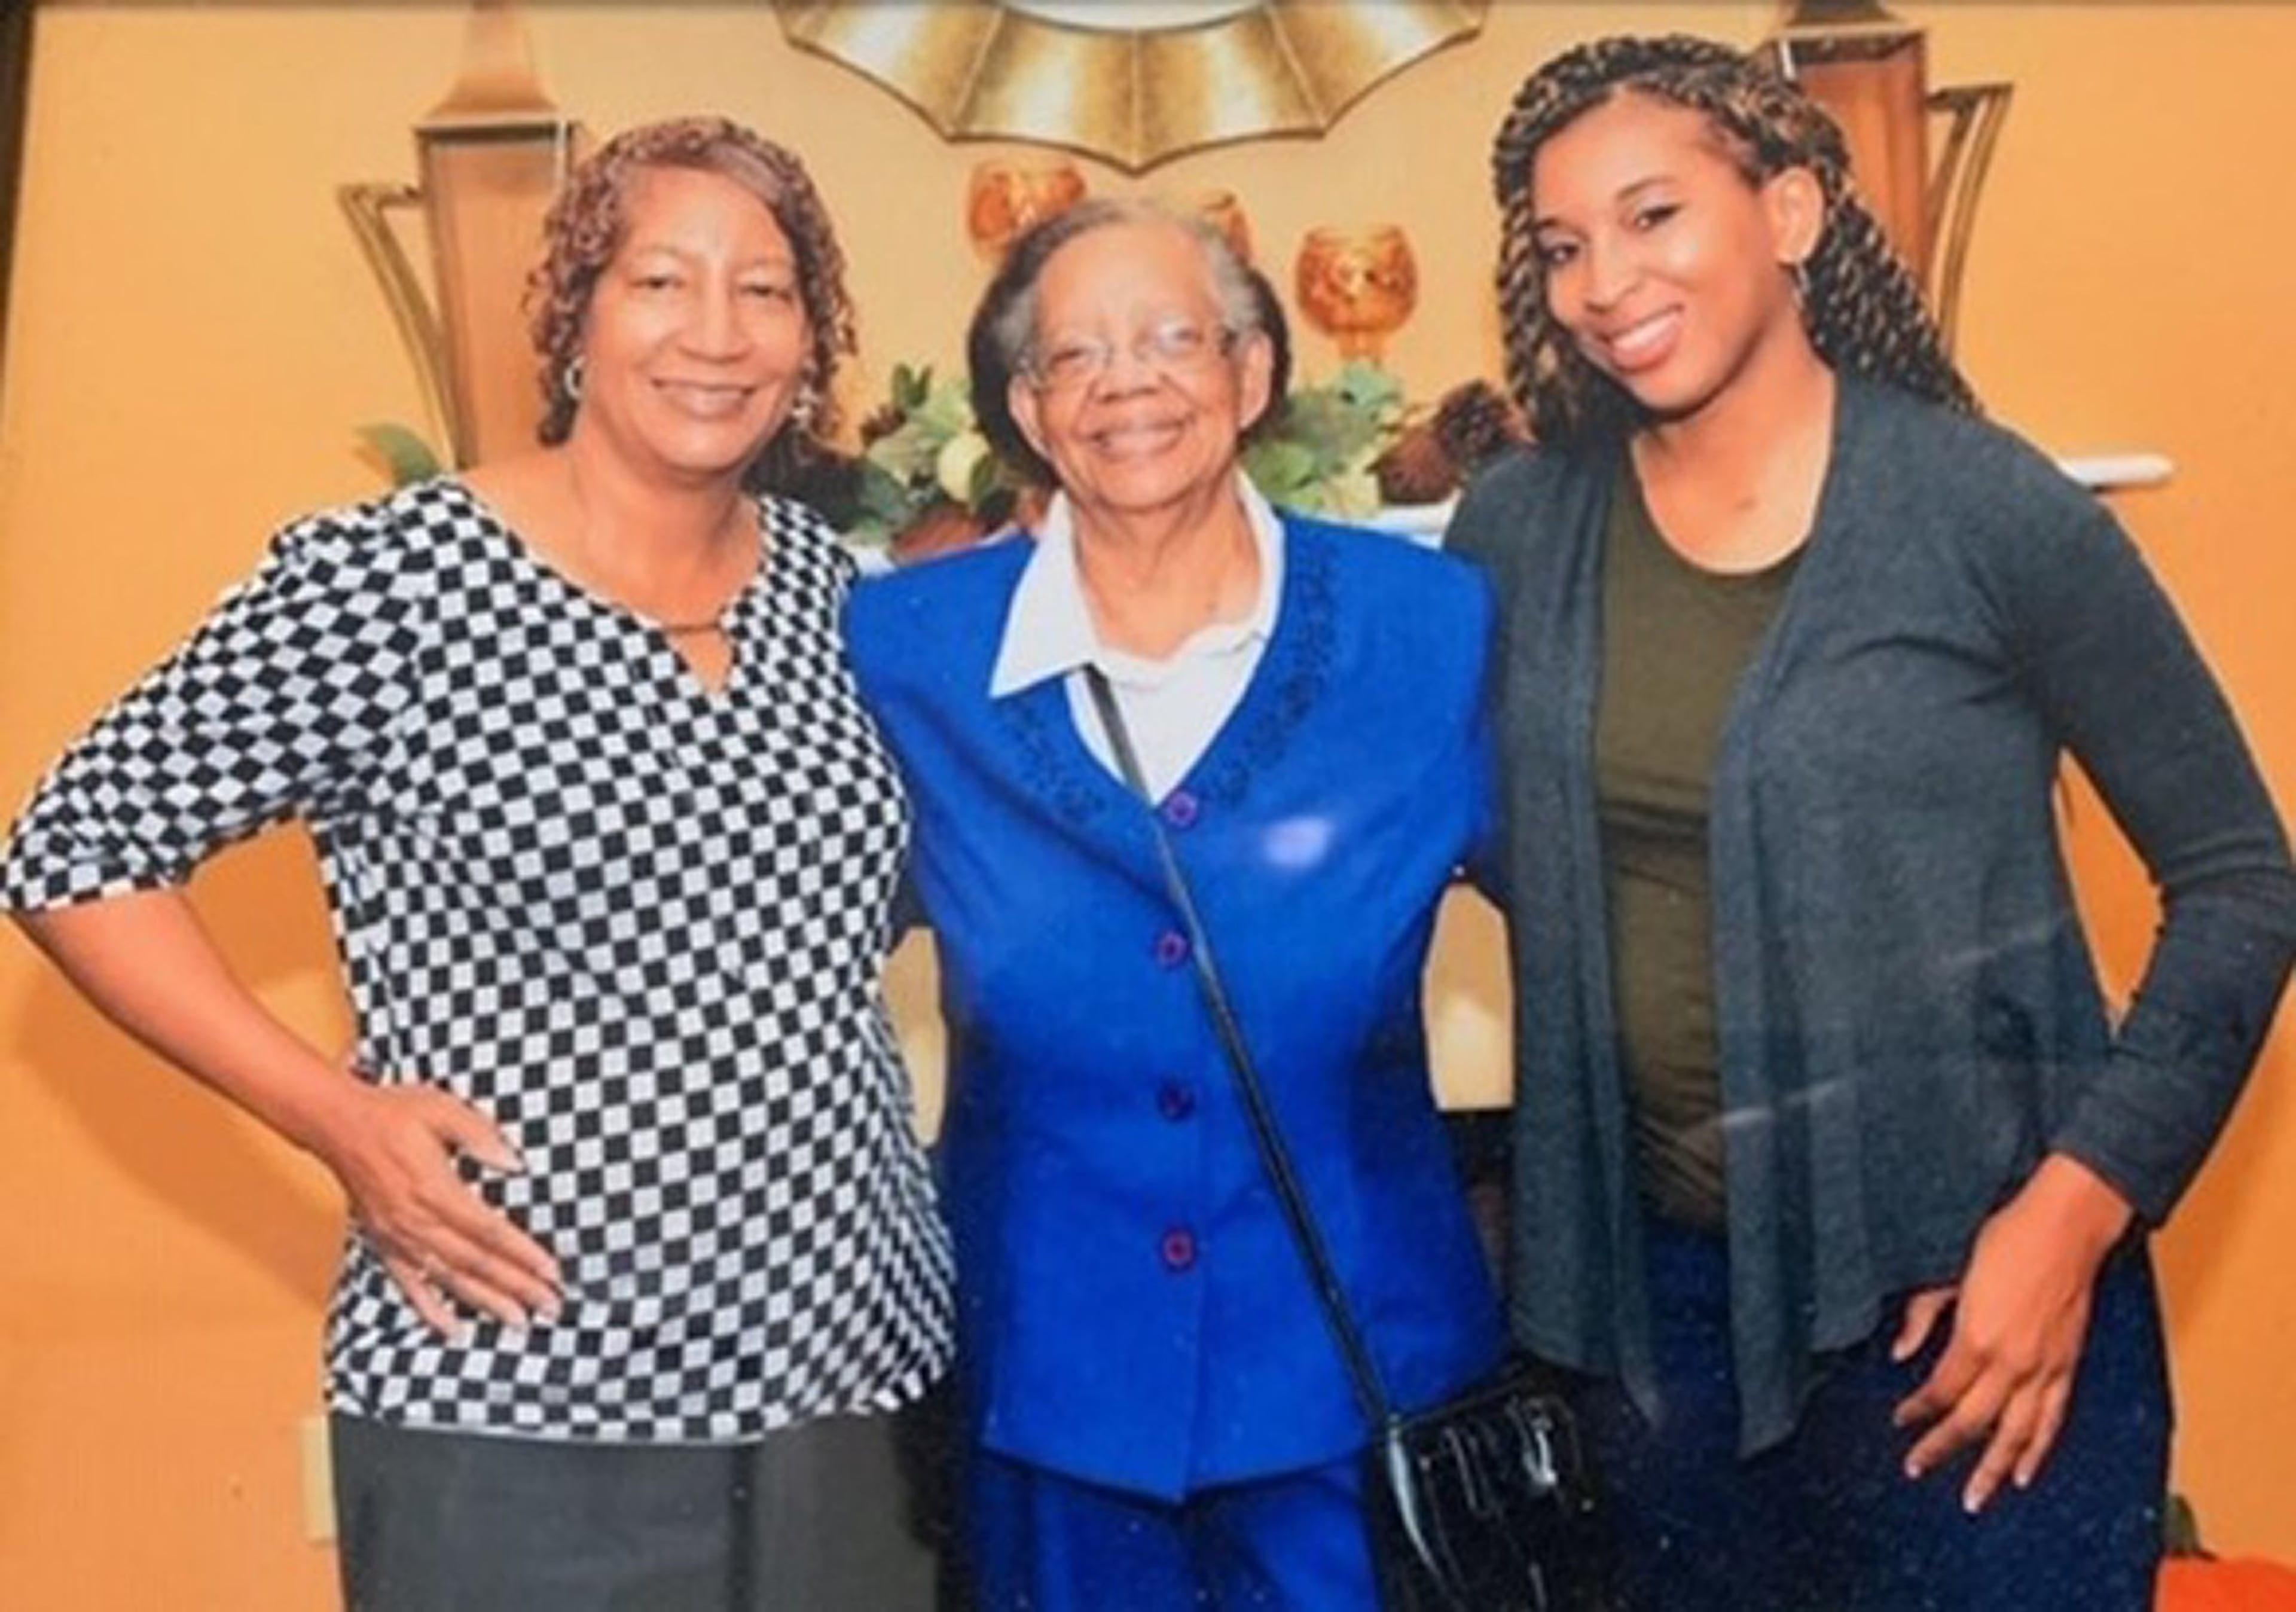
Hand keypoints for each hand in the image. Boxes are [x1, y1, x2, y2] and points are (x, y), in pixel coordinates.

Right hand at [311, 1080, 562, 1337]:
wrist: (336, 1124)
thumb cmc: (392, 1112)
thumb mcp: (442, 1108)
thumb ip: (480, 1135)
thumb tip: (515, 1163)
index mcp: (435, 1188)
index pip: (489, 1230)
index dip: (522, 1253)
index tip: (552, 1271)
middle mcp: (416, 1220)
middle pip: (475, 1262)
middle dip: (516, 1286)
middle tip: (551, 1305)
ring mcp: (398, 1236)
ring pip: (448, 1278)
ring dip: (485, 1302)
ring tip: (518, 1321)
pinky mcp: (383, 1243)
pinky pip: (408, 1284)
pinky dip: (430, 1310)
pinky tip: (452, 1329)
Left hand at [1891, 1154, 2132, 1511]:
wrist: (2064, 1226)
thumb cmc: (2005, 1240)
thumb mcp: (1950, 1273)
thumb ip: (1922, 1314)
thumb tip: (1898, 1351)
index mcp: (1978, 1337)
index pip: (1941, 1391)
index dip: (1918, 1411)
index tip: (1900, 1421)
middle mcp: (2012, 1362)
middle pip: (1973, 1421)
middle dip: (1942, 1448)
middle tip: (1916, 1469)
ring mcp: (2044, 1367)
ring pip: (2016, 1434)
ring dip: (1992, 1468)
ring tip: (1974, 1498)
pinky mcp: (2067, 1365)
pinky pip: (2053, 1419)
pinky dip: (2038, 1449)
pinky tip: (2025, 1472)